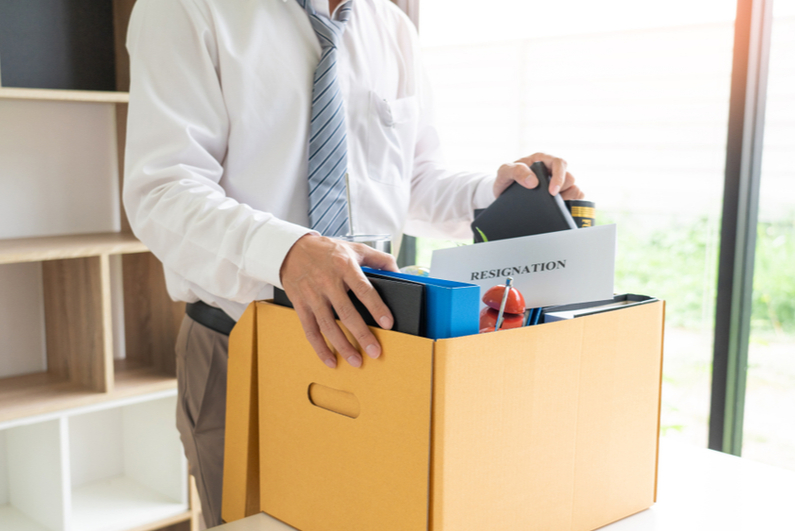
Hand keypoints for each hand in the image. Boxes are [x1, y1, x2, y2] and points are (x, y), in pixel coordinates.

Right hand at [280, 234, 397, 368]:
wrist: (291, 249)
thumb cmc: (327, 250)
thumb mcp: (355, 248)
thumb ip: (379, 259)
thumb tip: (398, 273)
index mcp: (344, 266)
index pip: (363, 289)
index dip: (377, 307)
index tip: (388, 324)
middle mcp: (327, 281)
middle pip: (346, 313)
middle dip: (362, 335)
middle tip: (375, 351)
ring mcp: (312, 294)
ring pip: (328, 325)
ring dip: (342, 346)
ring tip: (356, 361)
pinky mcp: (300, 304)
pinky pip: (310, 330)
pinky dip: (320, 348)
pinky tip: (331, 360)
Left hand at [494, 153, 583, 199]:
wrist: (502, 192)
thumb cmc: (505, 178)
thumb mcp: (504, 171)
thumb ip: (516, 171)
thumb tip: (533, 181)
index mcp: (542, 159)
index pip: (560, 163)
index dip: (559, 177)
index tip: (552, 192)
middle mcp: (552, 170)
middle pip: (570, 177)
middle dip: (562, 190)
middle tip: (549, 199)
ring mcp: (557, 183)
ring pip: (574, 189)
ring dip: (567, 198)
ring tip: (553, 205)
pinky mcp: (560, 195)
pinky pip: (575, 198)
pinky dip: (572, 204)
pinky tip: (560, 209)